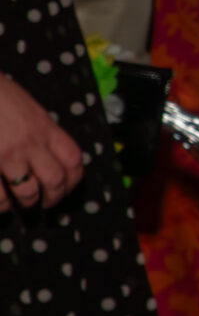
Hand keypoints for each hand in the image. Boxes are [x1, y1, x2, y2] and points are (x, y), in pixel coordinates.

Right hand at [0, 71, 83, 209]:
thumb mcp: (29, 109)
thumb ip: (41, 132)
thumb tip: (49, 155)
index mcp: (46, 127)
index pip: (73, 159)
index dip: (73, 180)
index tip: (66, 188)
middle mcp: (31, 142)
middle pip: (55, 180)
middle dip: (52, 198)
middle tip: (45, 205)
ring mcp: (8, 154)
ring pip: (28, 192)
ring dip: (25, 203)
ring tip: (19, 205)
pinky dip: (1, 205)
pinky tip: (0, 204)